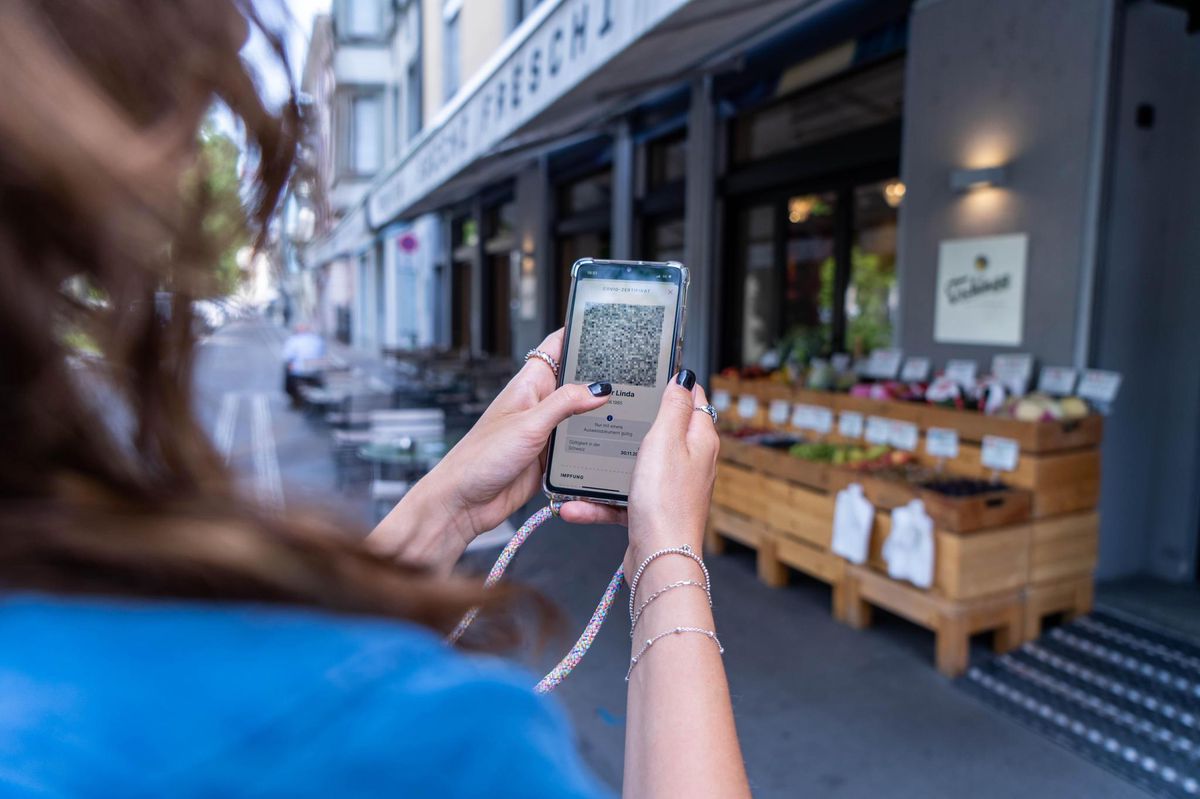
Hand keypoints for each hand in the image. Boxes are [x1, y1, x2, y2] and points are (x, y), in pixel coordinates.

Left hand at [369, 329, 613, 565]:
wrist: (464, 502)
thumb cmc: (481, 458)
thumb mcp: (528, 424)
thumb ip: (565, 403)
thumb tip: (600, 388)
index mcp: (529, 384)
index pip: (557, 347)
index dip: (580, 333)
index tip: (608, 325)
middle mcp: (539, 404)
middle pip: (576, 380)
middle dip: (601, 375)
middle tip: (635, 371)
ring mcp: (545, 431)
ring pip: (581, 414)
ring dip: (600, 413)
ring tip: (634, 406)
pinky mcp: (550, 457)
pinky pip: (578, 445)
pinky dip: (594, 443)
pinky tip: (613, 442)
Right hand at [560, 370, 719, 574]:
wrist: (659, 559)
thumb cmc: (665, 502)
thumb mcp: (666, 440)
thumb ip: (674, 406)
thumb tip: (684, 378)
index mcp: (698, 439)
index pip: (693, 398)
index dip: (674, 382)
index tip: (652, 372)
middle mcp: (689, 462)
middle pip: (662, 430)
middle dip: (634, 422)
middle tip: (610, 410)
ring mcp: (670, 487)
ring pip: (635, 466)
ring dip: (608, 466)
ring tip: (584, 462)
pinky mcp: (651, 511)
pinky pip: (620, 498)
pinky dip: (599, 501)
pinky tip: (576, 505)